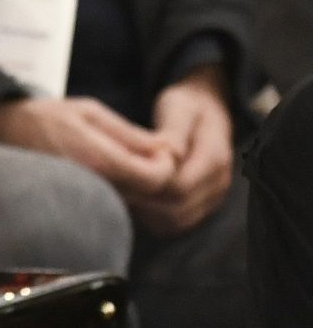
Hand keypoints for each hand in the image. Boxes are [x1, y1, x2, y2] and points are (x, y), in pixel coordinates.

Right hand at [0, 94, 176, 201]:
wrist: (4, 132)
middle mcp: (93, 185)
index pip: (157, 178)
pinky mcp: (79, 201)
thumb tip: (168, 149)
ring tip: (130, 157)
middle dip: (158, 174)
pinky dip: (125, 187)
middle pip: (149, 195)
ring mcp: (84, 197)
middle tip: (150, 151)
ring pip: (134, 201)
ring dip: (142, 182)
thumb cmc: (49, 117)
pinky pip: (115, 201)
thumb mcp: (92, 113)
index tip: (161, 147)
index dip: (168, 164)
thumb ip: (132, 134)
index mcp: (99, 160)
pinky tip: (114, 168)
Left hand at [126, 67, 232, 236]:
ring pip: (175, 222)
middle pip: (176, 210)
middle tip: (108, 190)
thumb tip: (168, 154)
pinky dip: (152, 218)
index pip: (178, 187)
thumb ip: (174, 132)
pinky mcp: (202, 205)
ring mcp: (212, 197)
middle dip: (140, 203)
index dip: (145, 186)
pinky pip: (176, 224)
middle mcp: (218, 183)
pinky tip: (132, 202)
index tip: (116, 177)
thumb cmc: (187, 104)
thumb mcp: (180, 107)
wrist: (207, 107)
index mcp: (214, 158)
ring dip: (144, 214)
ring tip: (117, 196)